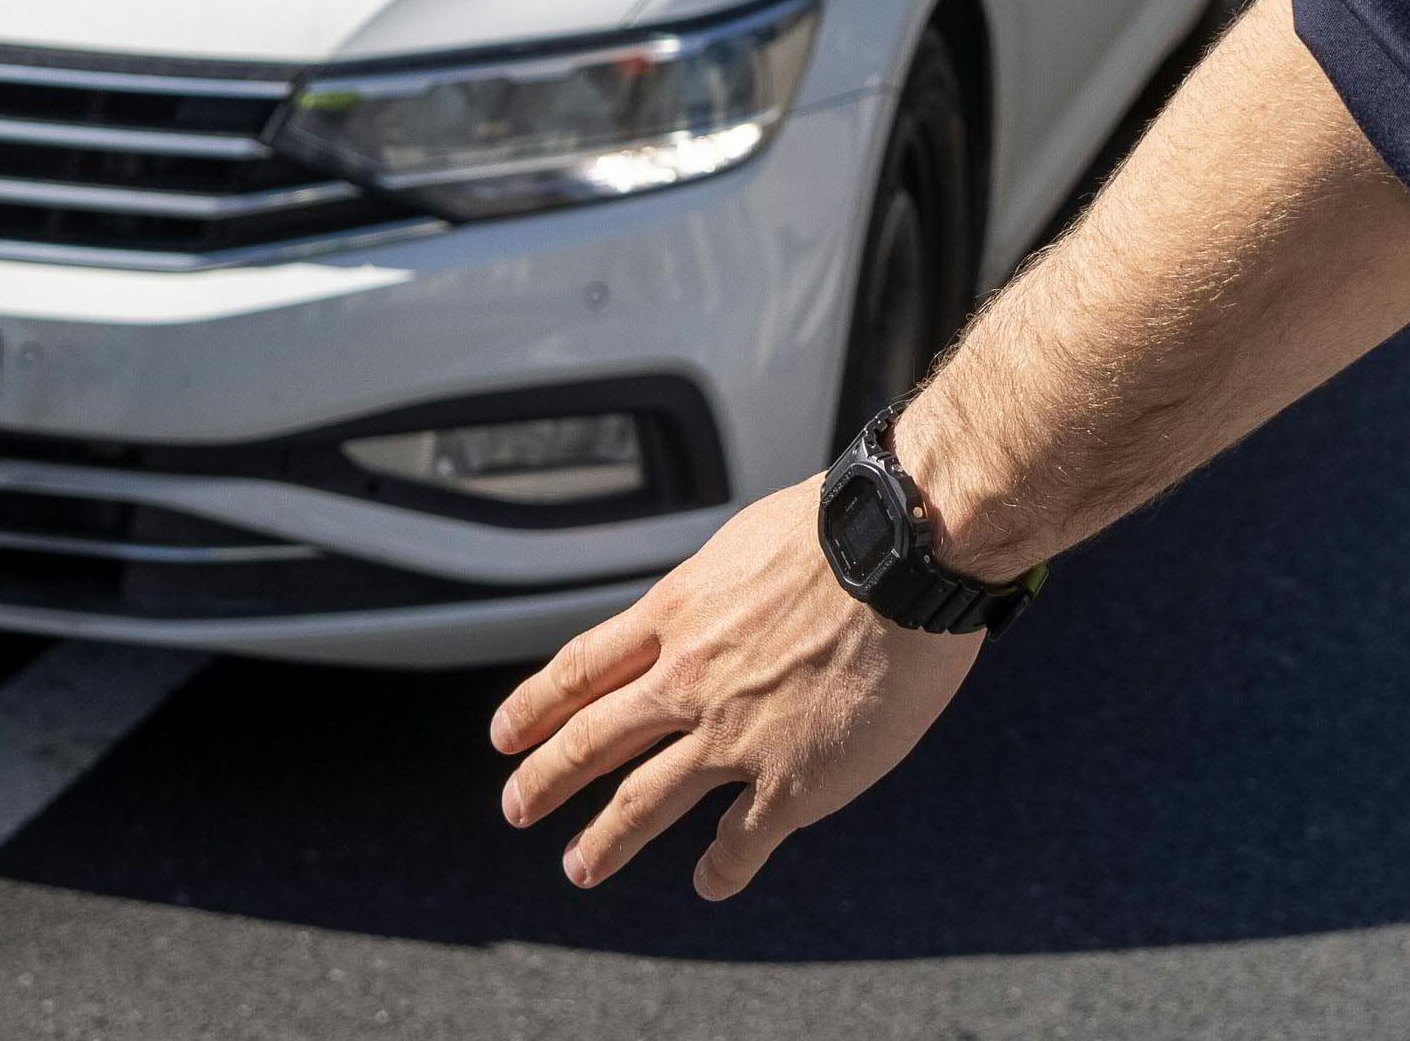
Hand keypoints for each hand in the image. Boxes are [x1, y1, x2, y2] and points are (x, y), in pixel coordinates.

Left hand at [490, 479, 983, 896]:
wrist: (905, 552)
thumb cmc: (845, 529)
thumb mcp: (748, 541)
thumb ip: (721, 588)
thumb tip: (719, 600)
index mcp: (679, 612)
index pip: (583, 667)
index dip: (536, 704)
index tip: (504, 733)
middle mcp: (690, 677)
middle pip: (593, 739)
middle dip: (547, 777)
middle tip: (517, 805)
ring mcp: (734, 734)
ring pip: (645, 802)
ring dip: (606, 841)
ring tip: (581, 867)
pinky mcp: (791, 780)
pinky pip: (741, 842)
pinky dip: (720, 870)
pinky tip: (710, 882)